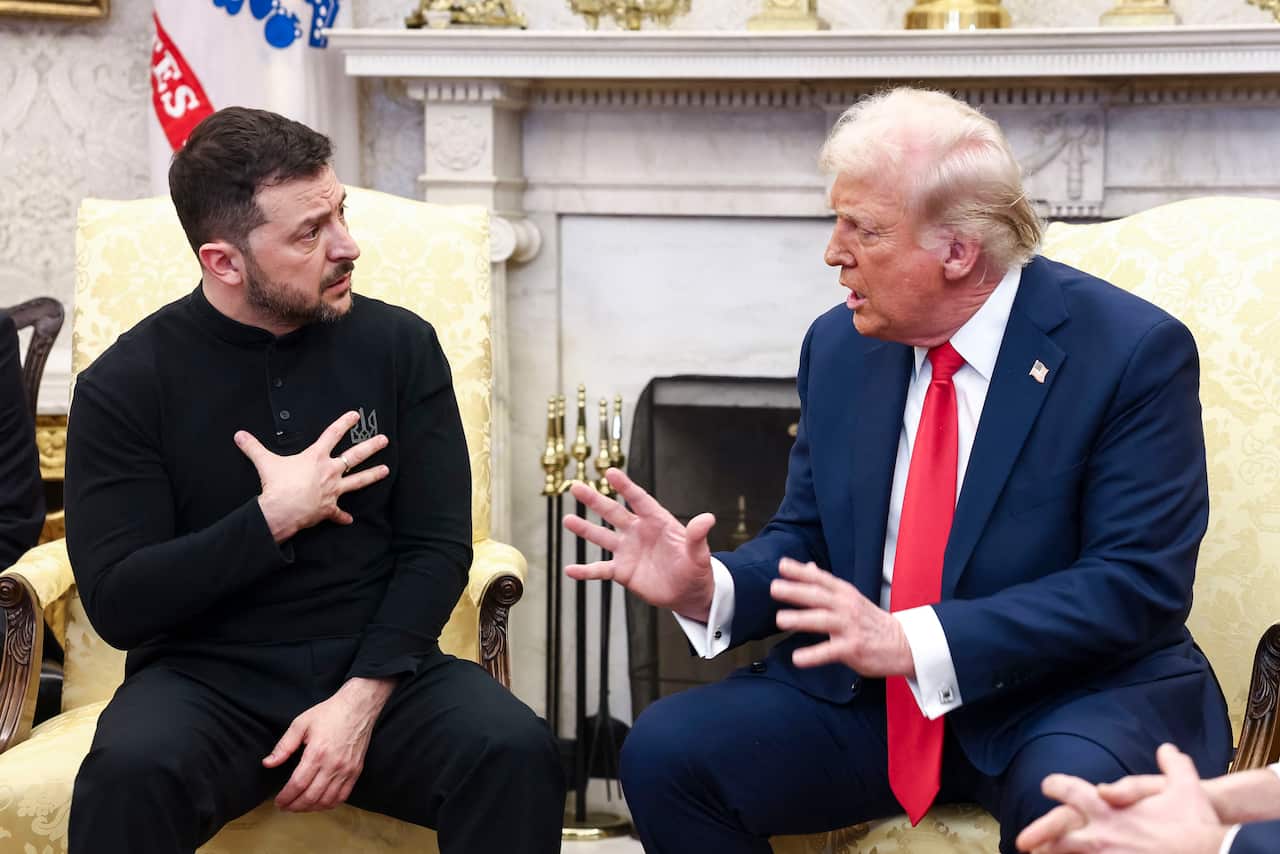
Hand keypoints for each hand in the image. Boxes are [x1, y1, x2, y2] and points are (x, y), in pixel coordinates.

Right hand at [236, 410, 389, 542]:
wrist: (282, 509)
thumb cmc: (277, 485)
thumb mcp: (265, 462)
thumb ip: (253, 447)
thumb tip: (239, 435)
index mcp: (316, 457)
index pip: (333, 434)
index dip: (345, 423)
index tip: (356, 416)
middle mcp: (330, 471)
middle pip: (355, 456)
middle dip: (371, 446)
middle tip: (384, 440)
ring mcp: (332, 490)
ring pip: (358, 481)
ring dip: (372, 476)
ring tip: (386, 471)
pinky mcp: (329, 508)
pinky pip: (338, 514)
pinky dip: (343, 517)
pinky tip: (349, 519)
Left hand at [263, 676, 395, 811]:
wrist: (358, 707)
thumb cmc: (329, 713)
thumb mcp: (301, 724)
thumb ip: (284, 746)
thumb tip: (268, 763)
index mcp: (317, 753)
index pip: (298, 785)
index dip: (285, 797)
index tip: (278, 801)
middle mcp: (333, 765)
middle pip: (311, 797)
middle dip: (295, 806)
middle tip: (285, 807)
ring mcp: (346, 770)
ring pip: (326, 800)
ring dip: (311, 808)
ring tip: (300, 806)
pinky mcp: (356, 771)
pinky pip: (342, 796)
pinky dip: (329, 804)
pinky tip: (319, 803)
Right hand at [563, 468, 715, 622]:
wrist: (688, 593)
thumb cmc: (695, 569)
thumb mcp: (699, 553)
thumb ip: (698, 536)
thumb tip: (708, 518)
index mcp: (656, 521)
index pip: (638, 500)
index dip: (625, 486)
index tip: (611, 472)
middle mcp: (638, 532)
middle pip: (613, 512)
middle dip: (595, 500)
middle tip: (577, 487)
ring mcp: (627, 551)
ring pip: (601, 536)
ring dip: (584, 529)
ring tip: (567, 520)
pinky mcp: (622, 571)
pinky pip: (600, 569)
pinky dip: (585, 571)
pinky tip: (570, 570)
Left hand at [769, 558, 914, 677]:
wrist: (903, 643)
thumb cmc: (870, 620)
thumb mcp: (850, 597)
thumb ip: (826, 584)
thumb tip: (807, 566)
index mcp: (845, 593)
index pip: (821, 579)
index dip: (801, 572)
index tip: (782, 565)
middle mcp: (846, 607)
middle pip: (819, 597)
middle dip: (796, 591)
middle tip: (774, 588)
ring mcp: (849, 627)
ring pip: (823, 620)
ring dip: (801, 619)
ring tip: (780, 619)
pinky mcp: (853, 648)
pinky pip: (830, 651)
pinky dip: (813, 655)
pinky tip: (797, 658)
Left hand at [1015, 744, 1226, 853]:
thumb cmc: (1196, 825)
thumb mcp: (1186, 788)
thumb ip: (1174, 766)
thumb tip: (1168, 749)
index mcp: (1109, 809)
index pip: (1070, 791)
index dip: (1056, 786)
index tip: (1048, 786)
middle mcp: (1101, 835)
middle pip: (1058, 832)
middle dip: (1040, 835)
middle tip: (1023, 842)